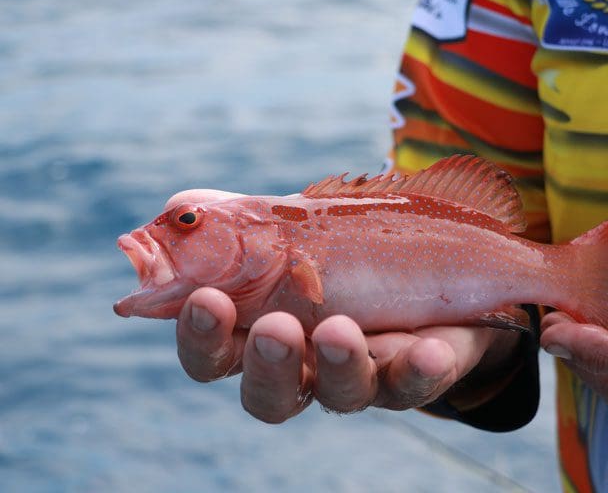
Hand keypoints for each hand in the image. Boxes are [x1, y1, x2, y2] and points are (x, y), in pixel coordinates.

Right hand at [167, 190, 520, 421]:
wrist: (420, 259)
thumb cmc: (334, 248)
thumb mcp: (285, 227)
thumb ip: (233, 221)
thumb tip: (179, 212)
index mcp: (257, 334)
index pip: (213, 354)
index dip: (201, 337)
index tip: (207, 299)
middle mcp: (304, 368)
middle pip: (268, 396)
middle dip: (268, 365)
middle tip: (275, 327)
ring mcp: (360, 375)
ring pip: (341, 395)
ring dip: (338, 365)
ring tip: (339, 329)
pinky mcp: (415, 374)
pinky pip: (419, 385)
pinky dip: (421, 371)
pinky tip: (428, 350)